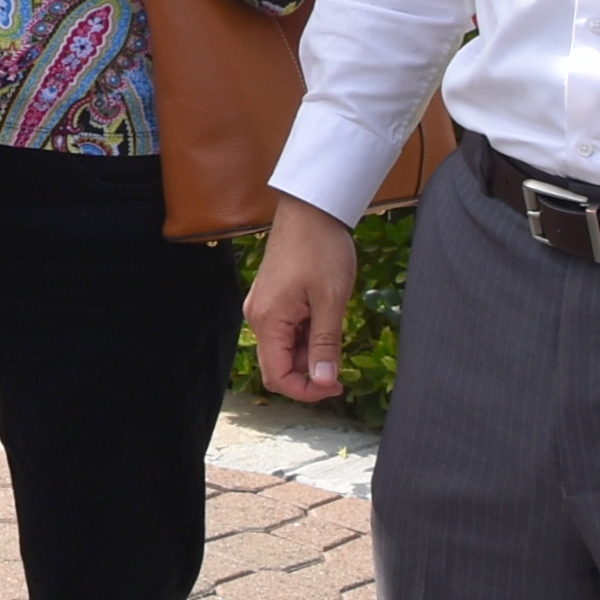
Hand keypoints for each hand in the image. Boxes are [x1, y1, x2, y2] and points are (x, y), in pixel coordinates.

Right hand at [245, 193, 357, 402]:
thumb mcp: (330, 300)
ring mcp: (264, 306)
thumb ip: (326, 345)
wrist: (312, 208)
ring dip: (310, 352)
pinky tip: (326, 321)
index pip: (277, 377)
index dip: (306, 391)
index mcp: (267, 320)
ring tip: (336, 333)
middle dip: (309, 373)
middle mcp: (258, 317)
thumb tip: (325, 382)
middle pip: (278, 365)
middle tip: (341, 366)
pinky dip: (306, 336)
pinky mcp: (272, 298)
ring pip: (284, 348)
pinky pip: (286, 330)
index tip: (336, 387)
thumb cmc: (321, 248)